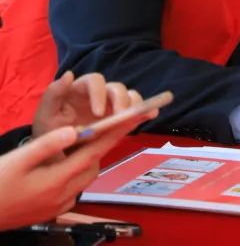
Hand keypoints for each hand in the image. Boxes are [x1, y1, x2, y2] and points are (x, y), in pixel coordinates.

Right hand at [0, 110, 157, 229]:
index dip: (116, 133)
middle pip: (94, 163)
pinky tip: (71, 160)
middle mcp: (66, 194)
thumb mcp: (18, 160)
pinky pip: (76, 185)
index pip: (95, 152)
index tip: (133, 117)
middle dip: (105, 142)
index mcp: (59, 179)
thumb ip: (48, 145)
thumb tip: (76, 130)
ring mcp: (61, 204)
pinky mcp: (55, 209)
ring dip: (91, 155)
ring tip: (95, 136)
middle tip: (115, 122)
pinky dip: (79, 169)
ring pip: (86, 174)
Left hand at [33, 71, 142, 137]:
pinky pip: (136, 110)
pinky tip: (150, 115)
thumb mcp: (44, 115)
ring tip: (139, 115)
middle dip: (121, 100)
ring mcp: (112, 105)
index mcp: (81, 89)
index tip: (98, 112)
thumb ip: (53, 95)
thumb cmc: (49, 130)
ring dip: (135, 104)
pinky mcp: (120, 117)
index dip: (99, 93)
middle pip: (116, 87)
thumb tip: (69, 73)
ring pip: (130, 96)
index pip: (94, 81)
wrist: (57, 149)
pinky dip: (144, 111)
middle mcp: (99, 94)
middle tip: (121, 116)